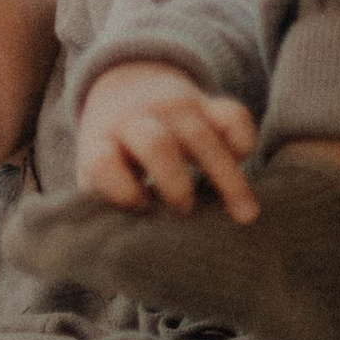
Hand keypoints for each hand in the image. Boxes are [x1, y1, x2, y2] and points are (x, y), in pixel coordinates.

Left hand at [74, 62, 259, 221]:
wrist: (126, 86)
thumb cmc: (114, 148)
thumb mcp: (95, 169)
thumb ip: (103, 204)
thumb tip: (120, 254)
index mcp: (102, 141)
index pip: (104, 162)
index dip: (121, 189)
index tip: (139, 208)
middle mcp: (138, 121)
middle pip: (156, 145)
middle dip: (175, 184)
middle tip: (184, 212)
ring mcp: (174, 109)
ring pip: (202, 136)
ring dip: (227, 178)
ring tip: (245, 215)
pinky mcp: (206, 103)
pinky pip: (232, 114)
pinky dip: (243, 139)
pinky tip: (244, 164)